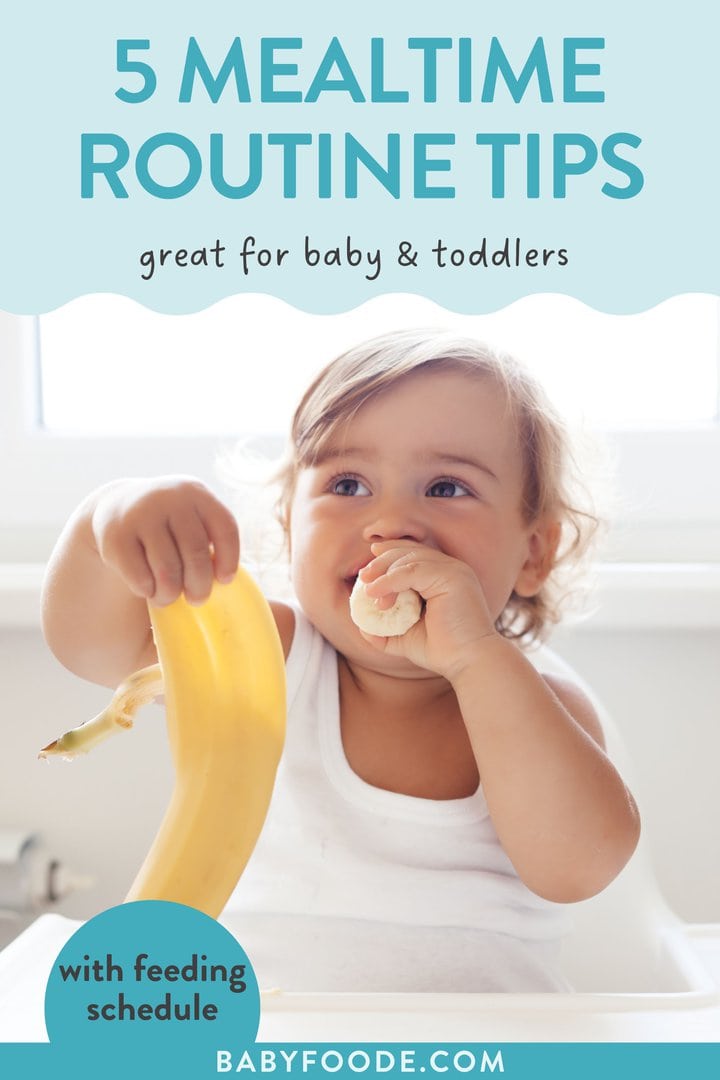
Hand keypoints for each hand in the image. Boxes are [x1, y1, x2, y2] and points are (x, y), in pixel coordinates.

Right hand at [90, 477, 239, 604]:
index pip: (225, 528)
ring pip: (167, 569)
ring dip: (171, 593)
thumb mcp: (194, 522)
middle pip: (196, 552)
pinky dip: (147, 590)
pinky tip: (148, 589)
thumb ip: (219, 549)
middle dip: (200, 585)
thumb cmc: (171, 528)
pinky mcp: (114, 535)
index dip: (230, 559)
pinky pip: (139, 576)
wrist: (118, 506)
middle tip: (197, 599)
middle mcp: (170, 498)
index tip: (224, 581)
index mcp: (198, 494)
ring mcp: (140, 514)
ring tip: (169, 598)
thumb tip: (281, 609)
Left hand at [358, 541, 496, 680]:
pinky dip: (390, 579)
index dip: (390, 552)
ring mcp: (454, 571)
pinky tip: (376, 593)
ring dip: (384, 572)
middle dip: (382, 561)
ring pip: (410, 558)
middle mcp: (452, 569)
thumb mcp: (407, 638)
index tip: (369, 563)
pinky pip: (413, 570)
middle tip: (363, 577)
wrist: (468, 663)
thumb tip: (362, 627)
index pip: (415, 553)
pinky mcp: (453, 578)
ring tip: (369, 592)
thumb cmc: (443, 652)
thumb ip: (386, 630)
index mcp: (445, 577)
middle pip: (410, 551)